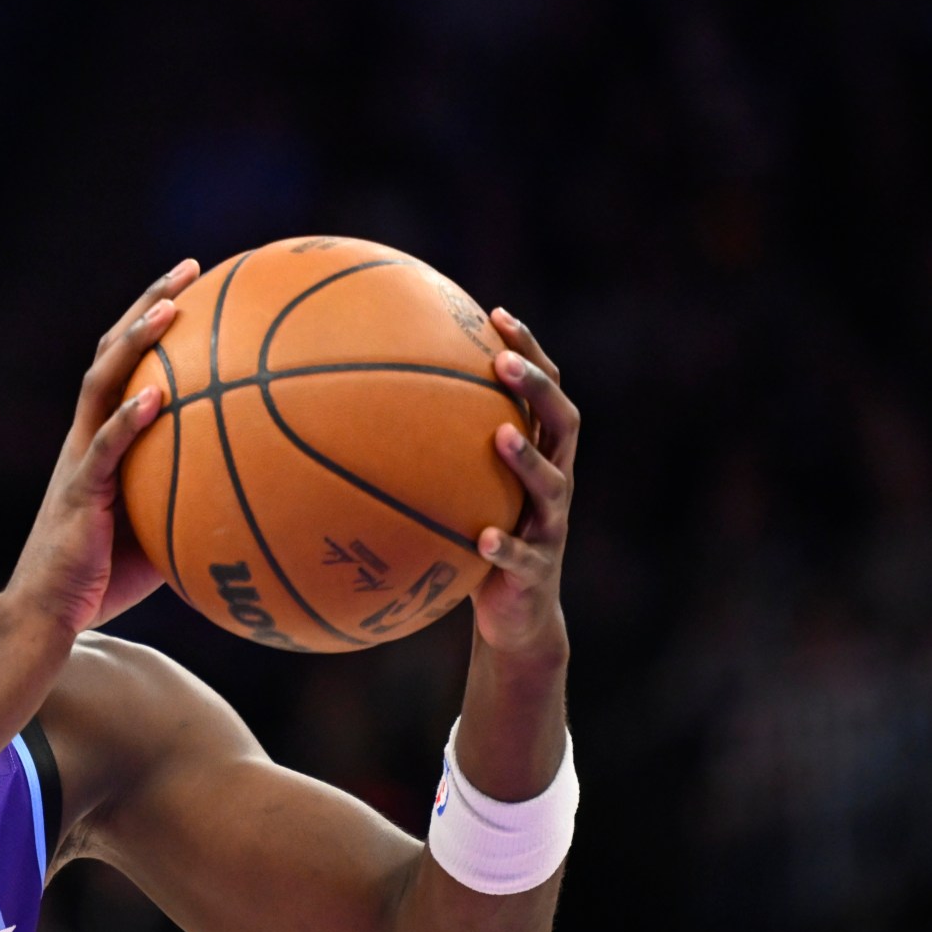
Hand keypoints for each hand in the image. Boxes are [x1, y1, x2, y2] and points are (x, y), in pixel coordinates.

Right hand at [4, 260, 200, 636]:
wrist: (50, 613)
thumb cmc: (106, 578)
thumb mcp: (161, 528)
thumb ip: (194, 498)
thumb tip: (263, 491)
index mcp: (101, 438)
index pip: (125, 364)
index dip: (154, 321)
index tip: (196, 284)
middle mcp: (85, 436)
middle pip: (112, 352)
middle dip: (149, 305)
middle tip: (190, 268)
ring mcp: (78, 460)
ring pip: (101, 384)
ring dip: (134, 343)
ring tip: (169, 311)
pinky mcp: (78, 492)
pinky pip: (105, 449)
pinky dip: (129, 420)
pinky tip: (156, 398)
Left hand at [472, 308, 577, 660]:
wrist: (517, 618)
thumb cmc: (480, 543)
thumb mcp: (464, 493)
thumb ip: (439, 452)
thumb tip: (367, 406)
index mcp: (542, 457)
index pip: (547, 391)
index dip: (530, 351)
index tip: (498, 314)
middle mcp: (556, 483)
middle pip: (564, 422)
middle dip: (538, 387)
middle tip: (503, 363)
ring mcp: (551, 527)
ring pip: (552, 486)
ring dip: (527, 459)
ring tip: (501, 435)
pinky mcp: (537, 572)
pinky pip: (522, 558)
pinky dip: (504, 547)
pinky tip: (481, 539)